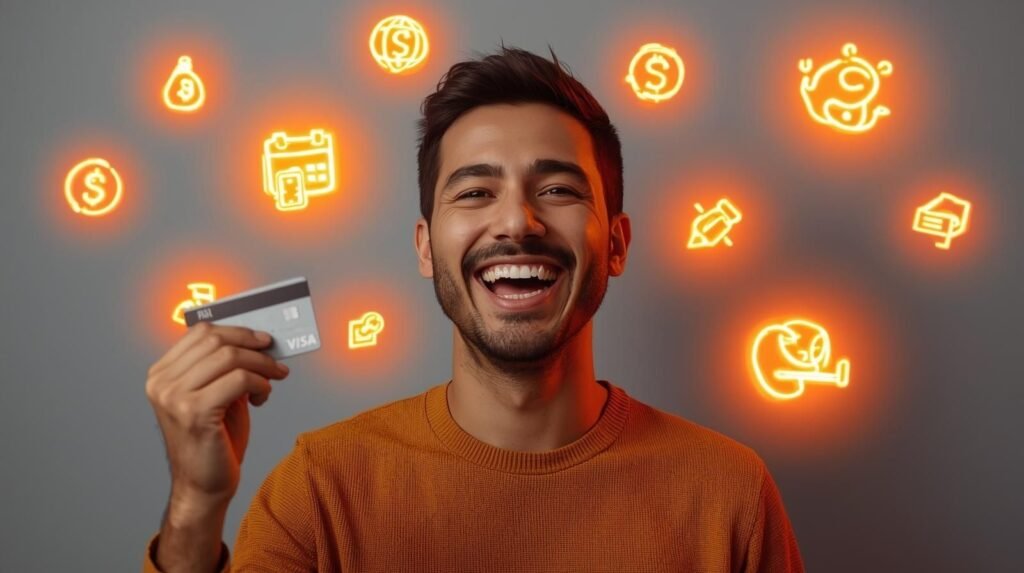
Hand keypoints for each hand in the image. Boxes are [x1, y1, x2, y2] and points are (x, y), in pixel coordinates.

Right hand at [145, 322, 289, 507]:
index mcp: (161, 374)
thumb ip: (226, 368)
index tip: (262, 339)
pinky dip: (260, 383)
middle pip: (215, 340)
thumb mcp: (217, 394)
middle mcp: (162, 383)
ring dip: (261, 365)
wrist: (203, 486)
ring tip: (274, 378)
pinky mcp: (194, 412)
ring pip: (229, 357)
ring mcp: (174, 397)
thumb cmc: (214, 440)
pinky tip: (263, 396)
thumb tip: (258, 341)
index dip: (237, 331)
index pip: (200, 332)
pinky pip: (239, 380)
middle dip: (253, 345)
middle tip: (274, 358)